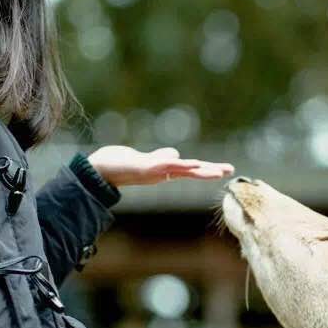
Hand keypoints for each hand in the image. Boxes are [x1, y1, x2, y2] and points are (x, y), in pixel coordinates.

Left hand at [87, 145, 233, 187]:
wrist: (99, 170)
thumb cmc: (121, 164)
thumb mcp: (145, 159)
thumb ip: (161, 157)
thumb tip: (175, 154)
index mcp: (164, 170)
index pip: (190, 169)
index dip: (207, 169)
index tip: (225, 170)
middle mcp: (161, 172)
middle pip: (190, 171)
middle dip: (210, 171)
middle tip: (229, 171)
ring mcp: (153, 171)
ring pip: (180, 170)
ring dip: (198, 169)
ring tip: (216, 171)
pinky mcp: (142, 168)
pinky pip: (162, 166)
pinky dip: (176, 165)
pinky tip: (187, 163)